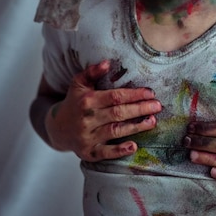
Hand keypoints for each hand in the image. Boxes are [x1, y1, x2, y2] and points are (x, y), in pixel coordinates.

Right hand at [45, 60, 160, 160]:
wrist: (57, 128)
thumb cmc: (74, 102)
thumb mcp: (79, 83)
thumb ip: (92, 72)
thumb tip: (107, 62)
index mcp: (87, 101)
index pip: (114, 97)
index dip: (134, 94)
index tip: (150, 93)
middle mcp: (87, 119)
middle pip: (118, 113)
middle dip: (140, 109)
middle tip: (158, 106)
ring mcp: (87, 137)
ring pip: (115, 131)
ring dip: (136, 127)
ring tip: (153, 121)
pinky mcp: (88, 152)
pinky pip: (105, 153)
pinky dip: (119, 151)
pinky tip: (133, 146)